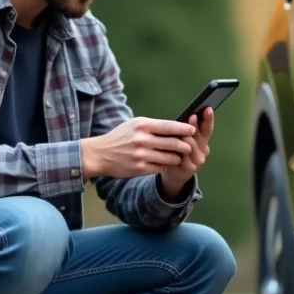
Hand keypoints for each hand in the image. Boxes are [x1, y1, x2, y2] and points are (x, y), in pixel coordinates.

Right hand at [80, 116, 194, 178]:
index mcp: (142, 125)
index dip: (184, 128)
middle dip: (185, 145)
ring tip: (178, 156)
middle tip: (189, 146)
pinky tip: (164, 164)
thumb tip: (176, 126)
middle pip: (173, 143)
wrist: (100, 154)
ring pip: (170, 158)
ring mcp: (141, 155)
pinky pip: (160, 168)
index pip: (169, 126)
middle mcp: (142, 140)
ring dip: (177, 158)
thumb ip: (153, 126)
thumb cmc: (120, 137)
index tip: (193, 130)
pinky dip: (164, 166)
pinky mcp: (140, 169)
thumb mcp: (134, 125)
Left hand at [160, 107, 213, 198]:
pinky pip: (184, 157)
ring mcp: (198, 160)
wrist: (173, 174)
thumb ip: (185, 130)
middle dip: (194, 126)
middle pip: (199, 136)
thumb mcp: (182, 140)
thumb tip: (186, 114)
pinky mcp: (190, 168)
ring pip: (191, 146)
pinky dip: (177, 151)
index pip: (207, 128)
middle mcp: (203, 150)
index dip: (208, 119)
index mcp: (202, 141)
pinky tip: (171, 145)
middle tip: (192, 116)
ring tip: (179, 131)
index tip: (208, 109)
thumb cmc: (176, 153)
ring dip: (185, 138)